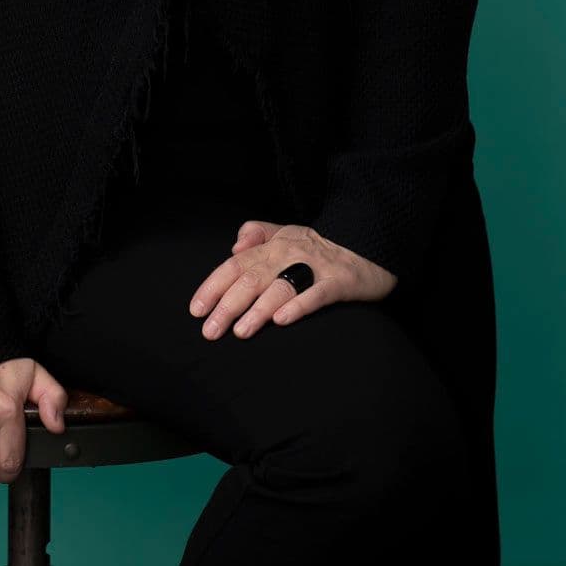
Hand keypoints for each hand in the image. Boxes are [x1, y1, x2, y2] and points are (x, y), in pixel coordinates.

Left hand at [187, 220, 397, 340]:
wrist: (369, 245)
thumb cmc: (322, 246)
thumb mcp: (287, 233)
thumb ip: (258, 235)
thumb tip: (234, 247)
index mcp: (273, 245)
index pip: (236, 264)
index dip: (214, 286)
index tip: (196, 310)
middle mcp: (290, 254)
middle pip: (252, 277)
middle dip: (228, 305)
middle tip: (210, 331)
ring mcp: (314, 267)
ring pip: (280, 286)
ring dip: (258, 309)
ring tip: (240, 331)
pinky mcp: (338, 282)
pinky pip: (316, 294)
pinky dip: (298, 305)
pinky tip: (282, 320)